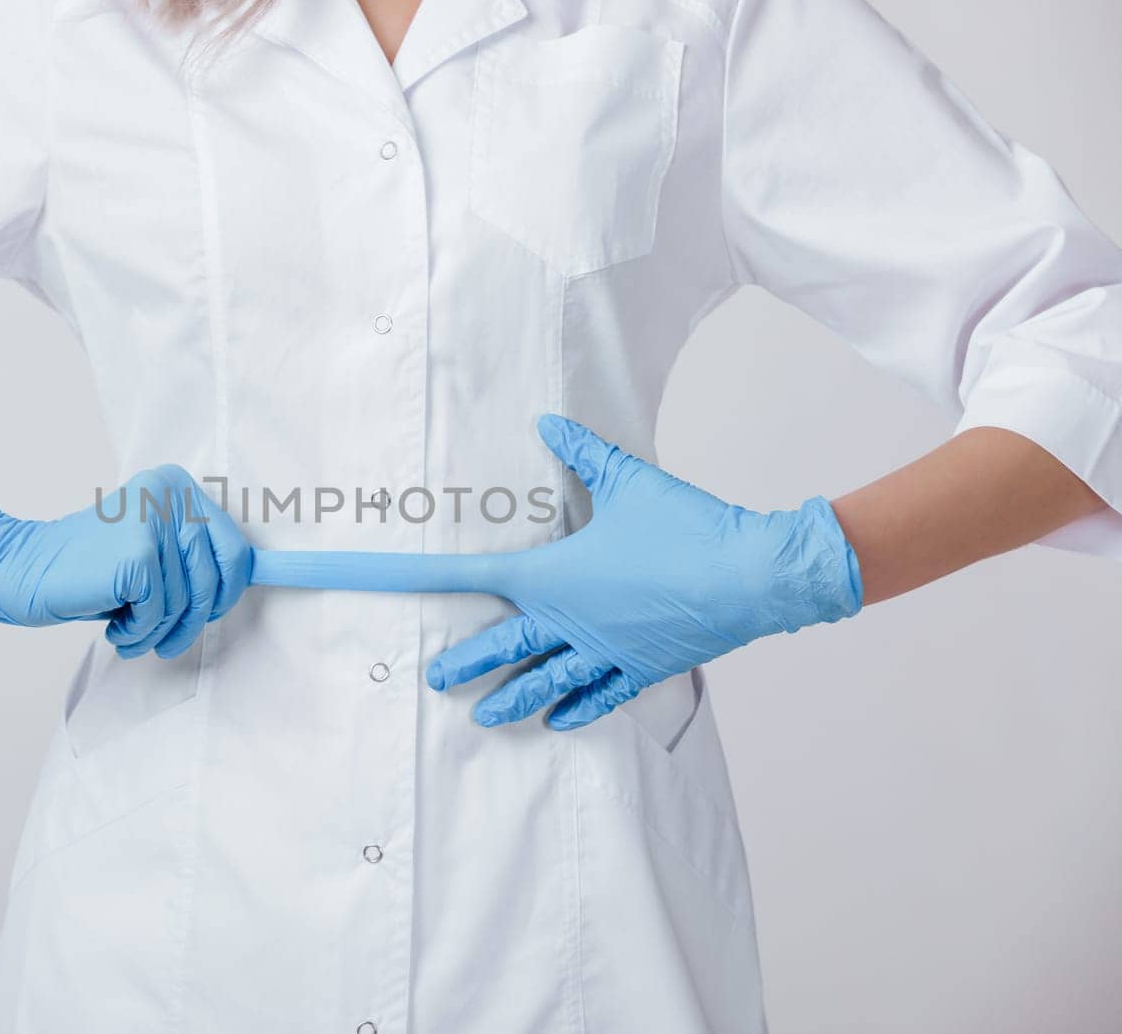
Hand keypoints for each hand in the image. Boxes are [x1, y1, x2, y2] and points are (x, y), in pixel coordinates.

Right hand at [0, 465, 251, 659]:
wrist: (25, 570)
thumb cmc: (92, 569)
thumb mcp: (154, 552)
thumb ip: (194, 556)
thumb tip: (256, 577)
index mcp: (177, 486)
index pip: (234, 547)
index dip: (229, 590)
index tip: (215, 613)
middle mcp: (169, 493)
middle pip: (216, 578)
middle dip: (194, 619)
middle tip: (170, 640)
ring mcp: (153, 520)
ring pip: (186, 600)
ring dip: (160, 630)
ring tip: (132, 632)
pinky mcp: (137, 552)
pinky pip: (159, 610)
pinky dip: (139, 630)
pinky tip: (116, 625)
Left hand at [249, 415, 862, 727]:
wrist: (751, 575)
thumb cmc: (687, 527)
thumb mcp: (629, 480)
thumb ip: (582, 453)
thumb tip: (548, 423)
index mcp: (556, 576)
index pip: (477, 577)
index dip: (430, 582)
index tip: (392, 590)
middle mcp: (571, 622)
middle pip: (505, 647)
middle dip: (467, 664)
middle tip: (435, 679)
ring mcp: (606, 651)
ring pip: (548, 682)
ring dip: (514, 700)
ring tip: (485, 718)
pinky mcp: (643, 667)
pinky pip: (602, 694)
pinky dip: (579, 709)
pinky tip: (561, 720)